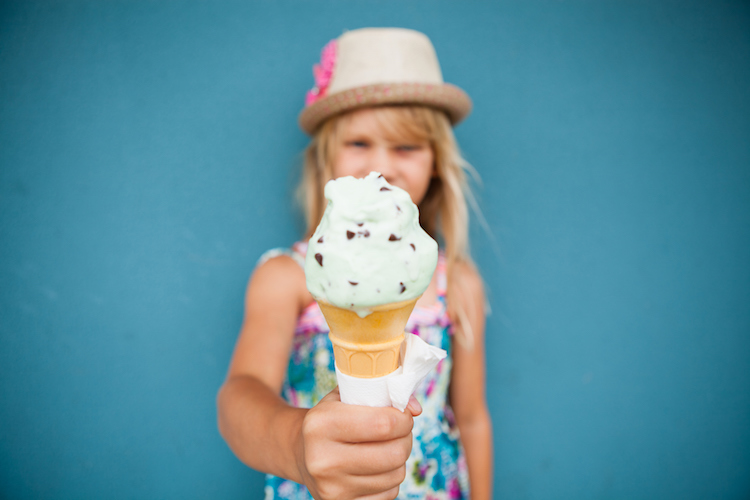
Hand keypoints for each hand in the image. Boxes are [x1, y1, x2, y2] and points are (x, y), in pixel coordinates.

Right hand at [296, 387, 421, 499]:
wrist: (301, 452)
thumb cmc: (331, 418)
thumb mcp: (346, 396)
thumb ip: (381, 393)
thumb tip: (416, 408)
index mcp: (321, 424)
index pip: (384, 424)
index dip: (404, 418)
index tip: (403, 414)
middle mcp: (322, 459)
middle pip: (394, 453)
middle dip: (406, 438)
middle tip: (400, 431)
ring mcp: (331, 487)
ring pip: (396, 475)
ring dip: (399, 459)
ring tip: (386, 447)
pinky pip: (389, 494)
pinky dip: (390, 479)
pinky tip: (376, 467)